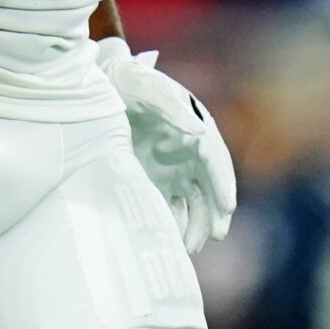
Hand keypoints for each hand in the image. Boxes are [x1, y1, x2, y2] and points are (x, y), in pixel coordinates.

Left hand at [94, 36, 235, 254]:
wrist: (102, 87)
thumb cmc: (129, 81)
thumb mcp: (147, 85)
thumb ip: (171, 106)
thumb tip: (200, 131)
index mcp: (196, 128)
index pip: (215, 159)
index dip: (223, 182)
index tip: (228, 205)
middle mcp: (190, 153)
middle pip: (210, 188)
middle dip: (215, 213)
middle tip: (217, 235)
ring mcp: (174, 169)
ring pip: (193, 204)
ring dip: (196, 225)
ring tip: (190, 248)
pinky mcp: (156, 181)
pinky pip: (170, 207)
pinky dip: (172, 225)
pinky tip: (169, 242)